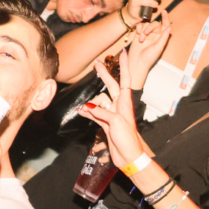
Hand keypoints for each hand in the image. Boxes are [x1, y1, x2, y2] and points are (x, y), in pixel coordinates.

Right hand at [78, 49, 146, 167]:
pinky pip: (94, 113)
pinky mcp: (105, 123)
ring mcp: (112, 114)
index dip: (124, 66)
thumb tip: (87, 107)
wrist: (128, 156)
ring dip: (90, 104)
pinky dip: (88, 112)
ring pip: (98, 102)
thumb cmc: (127, 139)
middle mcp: (119, 105)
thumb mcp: (115, 122)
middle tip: (96, 63)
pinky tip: (80, 111)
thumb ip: (101, 112)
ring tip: (83, 110)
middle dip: (103, 75)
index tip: (122, 52)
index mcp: (125, 102)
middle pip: (110, 86)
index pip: (125, 79)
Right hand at [127, 12, 171, 81]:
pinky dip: (139, 28)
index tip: (164, 11)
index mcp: (161, 38)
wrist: (136, 63)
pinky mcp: (138, 35)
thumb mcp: (158, 47)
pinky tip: (137, 33)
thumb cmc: (149, 58)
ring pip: (147, 25)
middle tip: (145, 34)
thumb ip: (164, 37)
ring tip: (140, 39)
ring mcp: (146, 35)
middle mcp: (154, 36)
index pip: (165, 26)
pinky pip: (140, 26)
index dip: (165, 19)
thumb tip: (169, 27)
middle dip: (150, 27)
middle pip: (154, 24)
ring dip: (143, 30)